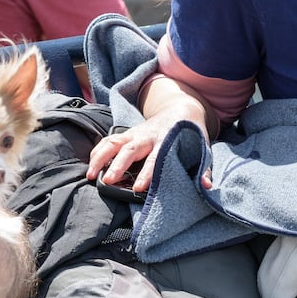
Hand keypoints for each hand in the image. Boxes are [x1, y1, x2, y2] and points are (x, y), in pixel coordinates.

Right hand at [87, 112, 213, 193]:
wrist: (180, 109)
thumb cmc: (190, 133)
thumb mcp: (201, 148)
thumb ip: (203, 167)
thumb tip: (206, 186)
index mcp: (166, 140)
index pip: (155, 159)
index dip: (147, 173)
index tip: (138, 188)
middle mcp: (147, 136)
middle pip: (129, 149)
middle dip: (117, 165)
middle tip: (107, 181)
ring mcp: (134, 133)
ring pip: (113, 142)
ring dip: (100, 158)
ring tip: (91, 175)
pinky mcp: (126, 133)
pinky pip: (107, 141)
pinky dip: (97, 152)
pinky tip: (91, 166)